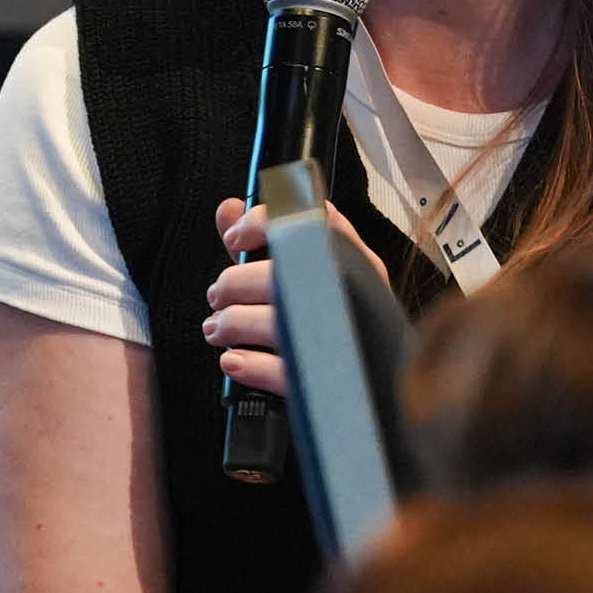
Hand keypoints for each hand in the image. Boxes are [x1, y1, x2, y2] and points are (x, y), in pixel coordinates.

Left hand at [206, 196, 387, 397]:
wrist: (374, 383)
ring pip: (277, 322)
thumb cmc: (335, 320)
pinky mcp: (328, 379)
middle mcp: (354, 292)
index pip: (316, 219)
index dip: (267, 222)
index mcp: (355, 261)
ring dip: (233, 324)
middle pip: (285, 272)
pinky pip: (282, 370)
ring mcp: (343, 336)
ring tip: (219, 328)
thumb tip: (230, 208)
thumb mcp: (304, 273)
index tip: (236, 237)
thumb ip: (264, 241)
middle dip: (235, 283)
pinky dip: (250, 365)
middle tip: (219, 294)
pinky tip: (235, 360)